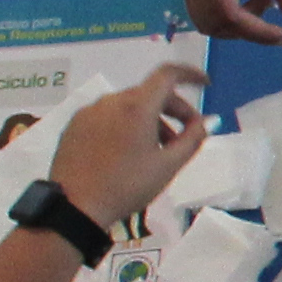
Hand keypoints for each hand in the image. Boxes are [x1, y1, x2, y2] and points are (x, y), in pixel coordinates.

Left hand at [46, 63, 211, 228]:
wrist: (76, 207)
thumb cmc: (127, 186)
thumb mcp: (168, 166)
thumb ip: (193, 139)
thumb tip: (206, 121)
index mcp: (137, 106)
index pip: (168, 75)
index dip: (191, 74)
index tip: (205, 85)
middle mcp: (111, 101)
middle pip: (149, 93)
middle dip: (173, 109)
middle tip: (185, 135)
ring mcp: (89, 112)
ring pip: (128, 106)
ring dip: (149, 120)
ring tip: (155, 151)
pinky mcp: (74, 125)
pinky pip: (107, 116)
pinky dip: (125, 125)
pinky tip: (126, 153)